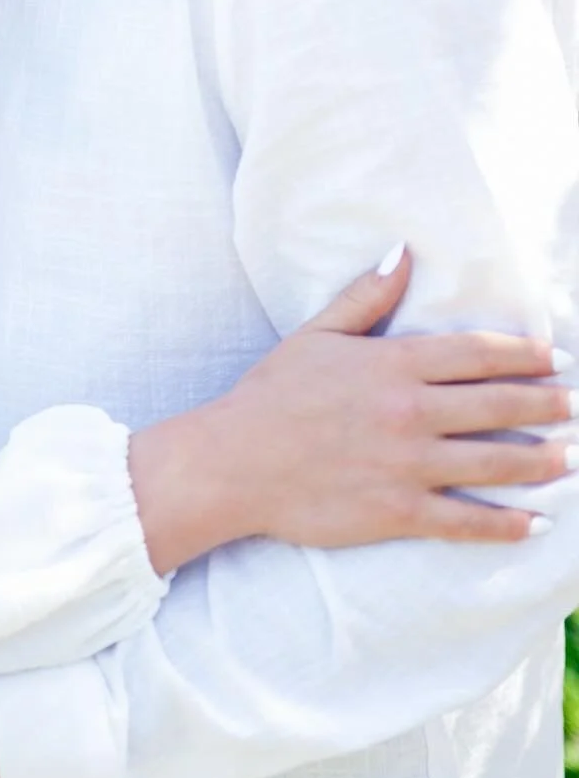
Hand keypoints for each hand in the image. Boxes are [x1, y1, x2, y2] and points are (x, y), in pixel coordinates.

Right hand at [131, 248, 573, 571]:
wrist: (233, 463)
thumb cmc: (271, 395)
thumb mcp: (315, 334)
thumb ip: (365, 296)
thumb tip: (403, 253)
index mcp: (391, 364)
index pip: (475, 354)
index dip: (521, 354)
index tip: (552, 356)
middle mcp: (408, 413)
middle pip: (498, 407)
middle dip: (546, 405)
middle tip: (575, 404)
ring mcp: (406, 465)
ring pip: (493, 463)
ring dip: (540, 461)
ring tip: (567, 458)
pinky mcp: (397, 512)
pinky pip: (465, 520)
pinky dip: (505, 524)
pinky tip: (533, 523)